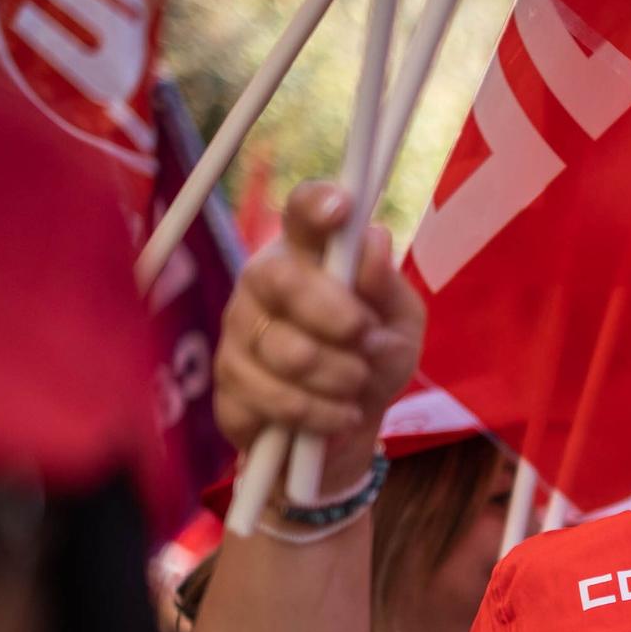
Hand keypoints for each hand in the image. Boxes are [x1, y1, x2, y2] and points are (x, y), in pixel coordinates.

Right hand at [213, 181, 423, 490]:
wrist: (348, 427)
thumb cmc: (373, 359)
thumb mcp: (400, 325)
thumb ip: (388, 288)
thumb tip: (375, 241)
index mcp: (310, 255)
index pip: (300, 213)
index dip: (315, 205)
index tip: (341, 210)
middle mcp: (264, 282)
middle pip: (280, 279)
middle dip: (334, 314)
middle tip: (366, 338)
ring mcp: (240, 331)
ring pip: (284, 349)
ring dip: (338, 375)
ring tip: (356, 385)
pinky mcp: (229, 383)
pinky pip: (273, 398)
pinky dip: (320, 413)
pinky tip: (338, 415)